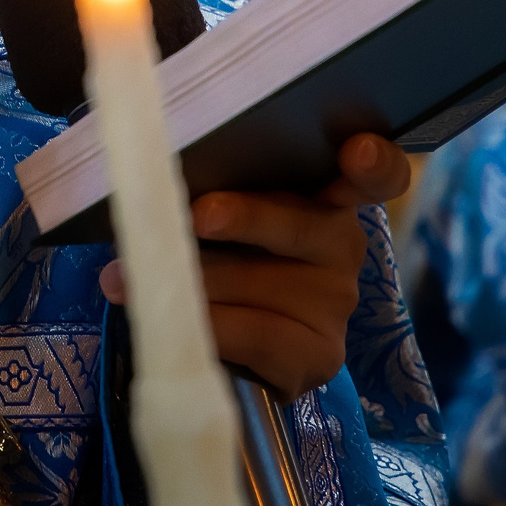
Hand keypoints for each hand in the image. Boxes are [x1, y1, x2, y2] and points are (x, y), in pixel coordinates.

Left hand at [99, 132, 411, 396]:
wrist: (222, 345)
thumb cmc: (214, 257)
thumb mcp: (212, 216)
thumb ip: (203, 189)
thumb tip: (146, 178)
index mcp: (324, 197)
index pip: (376, 175)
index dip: (374, 161)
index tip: (354, 150)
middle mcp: (341, 245)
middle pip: (302, 224)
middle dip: (244, 217)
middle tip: (195, 217)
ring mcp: (336, 304)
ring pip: (261, 281)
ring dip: (193, 280)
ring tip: (129, 278)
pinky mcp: (318, 355)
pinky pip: (256, 334)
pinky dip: (207, 325)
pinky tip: (172, 322)